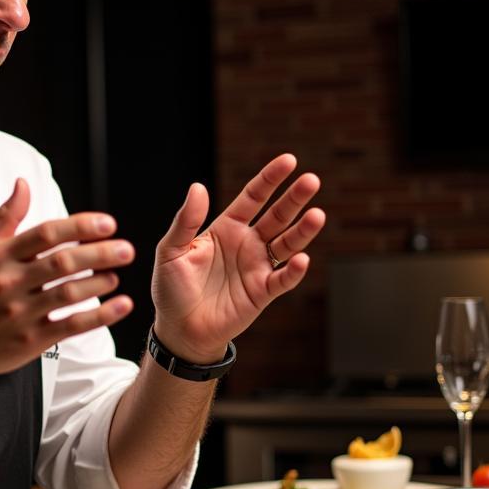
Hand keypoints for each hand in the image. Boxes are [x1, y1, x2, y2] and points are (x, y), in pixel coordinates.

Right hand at [0, 179, 134, 379]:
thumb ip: (6, 217)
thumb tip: (22, 185)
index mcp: (0, 257)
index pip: (46, 233)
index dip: (80, 226)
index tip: (106, 224)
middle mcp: (10, 283)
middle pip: (63, 262)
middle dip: (100, 253)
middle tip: (125, 249)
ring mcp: (21, 313)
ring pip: (70, 294)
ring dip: (99, 283)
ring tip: (115, 276)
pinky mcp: (30, 340)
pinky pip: (71, 326)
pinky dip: (99, 316)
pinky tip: (118, 307)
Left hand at [151, 154, 324, 362]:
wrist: (178, 328)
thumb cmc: (171, 288)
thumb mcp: (170, 250)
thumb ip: (186, 221)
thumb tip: (197, 186)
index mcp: (226, 228)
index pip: (253, 198)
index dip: (270, 179)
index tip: (289, 160)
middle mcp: (246, 244)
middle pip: (277, 216)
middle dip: (294, 199)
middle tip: (312, 180)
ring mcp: (257, 267)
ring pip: (287, 244)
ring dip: (302, 231)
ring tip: (317, 215)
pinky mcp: (262, 293)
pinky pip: (282, 280)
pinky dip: (293, 271)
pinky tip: (300, 259)